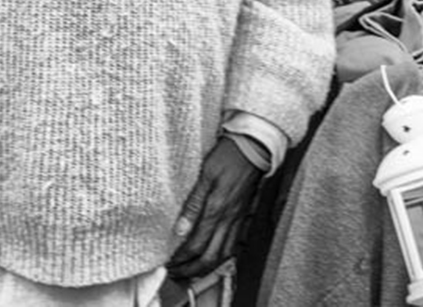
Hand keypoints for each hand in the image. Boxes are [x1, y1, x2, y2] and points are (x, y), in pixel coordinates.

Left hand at [166, 136, 261, 280]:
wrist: (254, 148)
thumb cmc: (228, 157)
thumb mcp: (205, 175)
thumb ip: (193, 204)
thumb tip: (180, 229)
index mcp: (217, 210)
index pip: (196, 244)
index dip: (181, 258)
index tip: (168, 263)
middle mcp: (229, 220)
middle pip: (210, 257)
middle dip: (192, 270)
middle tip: (176, 274)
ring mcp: (238, 220)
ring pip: (224, 255)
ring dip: (206, 268)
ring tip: (191, 271)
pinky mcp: (243, 217)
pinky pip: (234, 246)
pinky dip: (222, 258)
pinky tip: (213, 258)